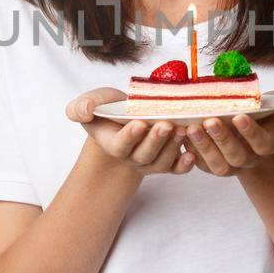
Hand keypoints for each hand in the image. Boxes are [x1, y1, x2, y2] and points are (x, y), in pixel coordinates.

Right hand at [66, 87, 194, 176]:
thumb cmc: (107, 110)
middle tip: (166, 124)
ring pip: (163, 160)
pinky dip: (185, 165)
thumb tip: (84, 110)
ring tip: (183, 129)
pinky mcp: (168, 160)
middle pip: (145, 154)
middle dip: (156, 140)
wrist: (125, 119)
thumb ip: (81, 107)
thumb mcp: (91, 104)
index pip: (121, 145)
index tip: (139, 124)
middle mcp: (133, 157)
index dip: (130, 136)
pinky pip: (176, 169)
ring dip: (173, 147)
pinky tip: (192, 154)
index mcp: (114, 144)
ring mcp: (151, 160)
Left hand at [183, 95, 273, 177]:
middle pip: (236, 158)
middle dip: (222, 140)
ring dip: (203, 147)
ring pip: (216, 165)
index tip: (240, 115)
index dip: (251, 133)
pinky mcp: (210, 164)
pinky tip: (181, 134)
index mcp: (268, 146)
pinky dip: (189, 152)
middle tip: (210, 121)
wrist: (258, 129)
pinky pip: (199, 164)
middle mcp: (248, 159)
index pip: (261, 144)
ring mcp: (229, 164)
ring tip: (190, 128)